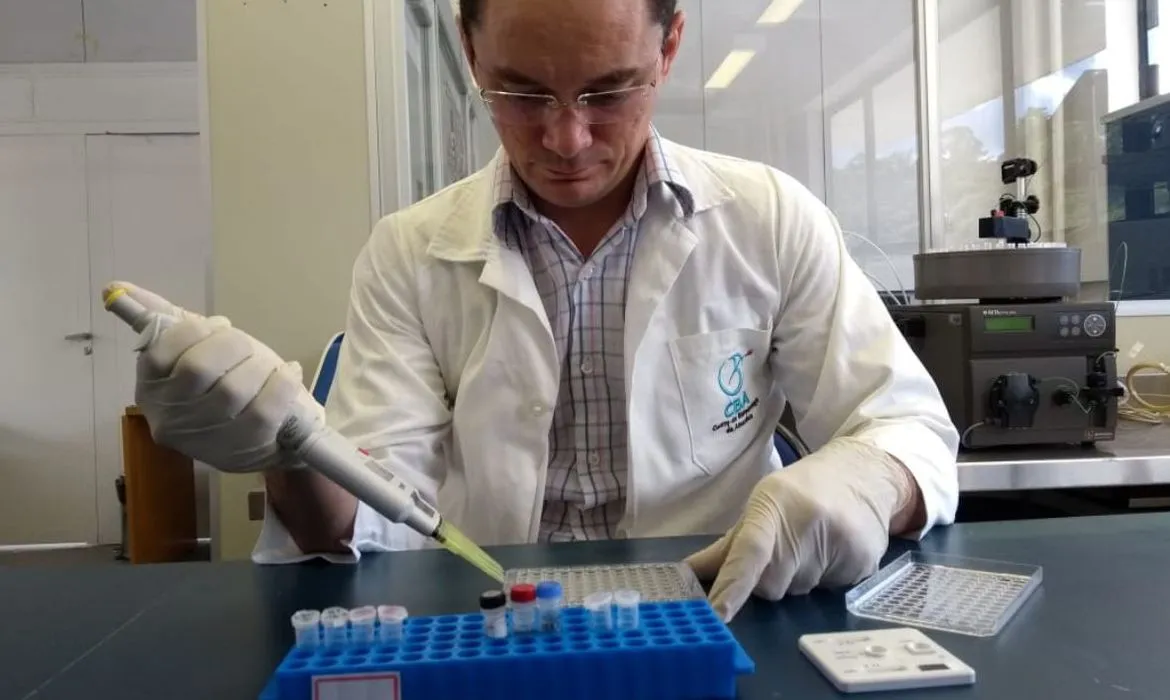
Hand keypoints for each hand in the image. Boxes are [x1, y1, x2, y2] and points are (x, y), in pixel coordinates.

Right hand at [107, 281, 323, 472]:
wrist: (268, 436)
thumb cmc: (227, 382)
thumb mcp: (195, 348)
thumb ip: (160, 319)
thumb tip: (114, 288)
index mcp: (151, 388)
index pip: (159, 352)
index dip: (195, 331)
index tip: (217, 329)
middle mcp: (171, 417)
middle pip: (198, 368)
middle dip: (231, 345)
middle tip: (245, 347)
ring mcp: (207, 437)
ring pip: (233, 388)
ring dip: (259, 365)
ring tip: (266, 366)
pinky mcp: (245, 447)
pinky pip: (266, 407)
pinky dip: (283, 383)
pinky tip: (286, 376)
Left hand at [685, 437, 914, 620]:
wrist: (864, 473)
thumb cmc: (802, 492)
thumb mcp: (762, 506)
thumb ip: (727, 547)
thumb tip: (685, 574)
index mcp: (774, 505)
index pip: (749, 551)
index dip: (732, 585)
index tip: (716, 613)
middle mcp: (808, 521)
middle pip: (772, 584)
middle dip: (769, 577)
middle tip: (784, 549)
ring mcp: (840, 541)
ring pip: (800, 590)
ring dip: (798, 577)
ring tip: (814, 544)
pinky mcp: (863, 561)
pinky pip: (829, 589)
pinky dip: (826, 578)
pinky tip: (834, 550)